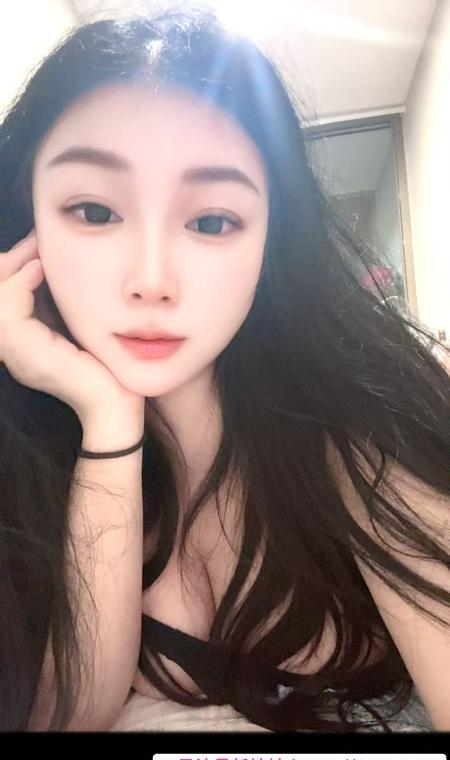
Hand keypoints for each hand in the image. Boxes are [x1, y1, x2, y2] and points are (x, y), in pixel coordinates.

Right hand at [0, 229, 144, 421]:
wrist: (117, 405)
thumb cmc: (107, 368)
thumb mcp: (76, 326)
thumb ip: (59, 304)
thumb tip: (51, 265)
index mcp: (21, 345)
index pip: (1, 301)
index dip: (11, 270)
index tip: (36, 248)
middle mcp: (11, 351)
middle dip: (8, 264)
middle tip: (35, 243)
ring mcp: (15, 355)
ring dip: (12, 269)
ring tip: (37, 252)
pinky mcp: (27, 355)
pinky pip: (8, 312)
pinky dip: (20, 284)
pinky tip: (40, 268)